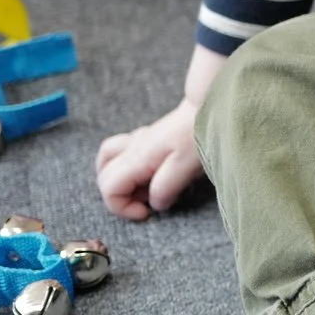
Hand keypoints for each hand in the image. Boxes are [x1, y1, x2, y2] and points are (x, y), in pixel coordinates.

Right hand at [95, 98, 205, 219]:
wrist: (211, 103)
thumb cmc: (198, 133)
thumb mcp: (185, 166)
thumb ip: (165, 188)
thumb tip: (154, 204)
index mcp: (137, 158)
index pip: (109, 188)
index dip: (122, 207)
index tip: (147, 212)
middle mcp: (133, 148)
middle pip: (104, 176)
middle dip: (120, 196)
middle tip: (147, 202)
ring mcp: (140, 140)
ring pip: (110, 159)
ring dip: (119, 178)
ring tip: (143, 188)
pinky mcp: (151, 137)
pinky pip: (127, 151)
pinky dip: (132, 166)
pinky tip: (155, 170)